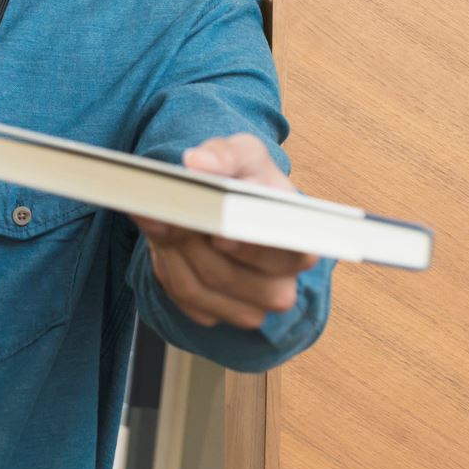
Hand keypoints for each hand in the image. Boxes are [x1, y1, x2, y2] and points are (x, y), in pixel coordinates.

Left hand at [128, 133, 321, 329]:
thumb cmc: (246, 178)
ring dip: (173, 251)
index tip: (218, 233)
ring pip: (199, 289)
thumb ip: (225, 154)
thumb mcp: (242, 153)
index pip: (288, 257)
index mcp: (302, 243)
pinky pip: (182, 299)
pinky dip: (166, 267)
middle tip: (176, 213)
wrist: (225, 202)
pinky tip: (171, 244)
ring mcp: (250, 306)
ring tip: (170, 220)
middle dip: (193, 242)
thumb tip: (199, 162)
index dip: (250, 248)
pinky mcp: (218, 315)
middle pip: (231, 277)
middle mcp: (282, 285)